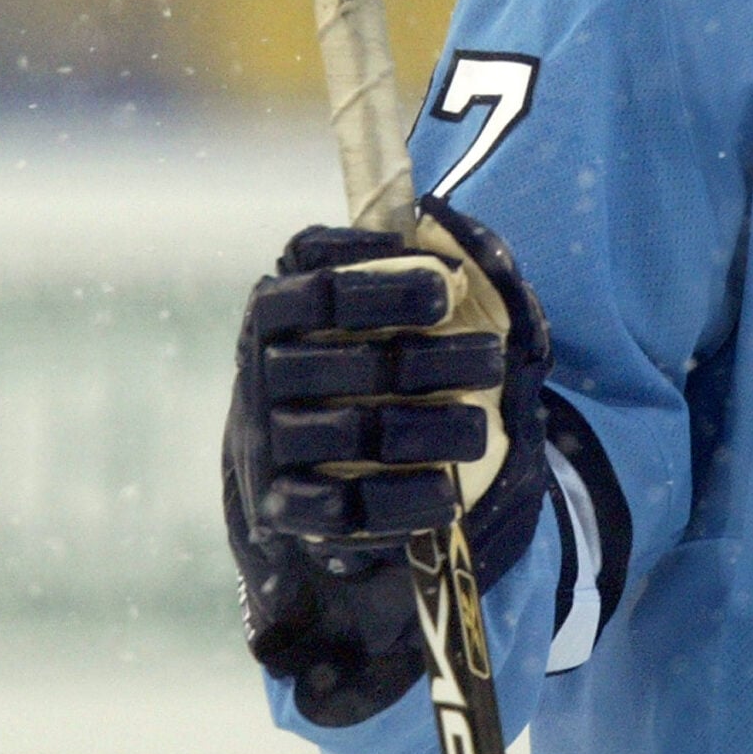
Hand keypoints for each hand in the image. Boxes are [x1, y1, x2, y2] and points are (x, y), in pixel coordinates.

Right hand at [223, 199, 550, 722]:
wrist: (290, 452)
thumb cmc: (346, 355)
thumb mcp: (365, 303)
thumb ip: (406, 268)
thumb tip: (459, 245)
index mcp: (275, 311)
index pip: (320, 291)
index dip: (384, 287)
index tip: (447, 290)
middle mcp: (261, 374)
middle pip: (345, 365)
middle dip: (429, 362)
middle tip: (491, 362)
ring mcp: (267, 441)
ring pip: (349, 435)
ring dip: (426, 432)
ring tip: (480, 430)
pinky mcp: (282, 504)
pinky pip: (340, 508)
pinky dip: (399, 502)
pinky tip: (448, 494)